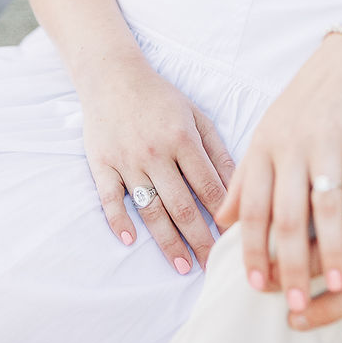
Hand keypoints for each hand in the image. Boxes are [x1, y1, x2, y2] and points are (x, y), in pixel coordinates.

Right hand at [79, 48, 234, 273]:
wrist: (113, 76)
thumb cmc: (161, 98)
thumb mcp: (196, 116)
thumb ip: (217, 150)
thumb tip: (239, 184)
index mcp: (183, 138)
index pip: (208, 186)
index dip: (223, 215)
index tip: (235, 239)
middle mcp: (156, 152)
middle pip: (182, 206)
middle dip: (200, 240)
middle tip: (214, 266)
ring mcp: (127, 160)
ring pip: (150, 209)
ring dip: (167, 241)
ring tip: (183, 266)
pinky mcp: (102, 164)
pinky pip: (110, 199)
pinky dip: (119, 221)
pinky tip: (130, 241)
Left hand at [218, 31, 341, 314]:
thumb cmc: (309, 103)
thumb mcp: (271, 134)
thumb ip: (248, 178)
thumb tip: (221, 222)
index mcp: (265, 148)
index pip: (253, 209)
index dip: (253, 252)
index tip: (258, 289)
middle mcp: (292, 145)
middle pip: (286, 216)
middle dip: (290, 265)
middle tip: (297, 304)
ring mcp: (329, 138)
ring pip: (325, 205)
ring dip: (330, 250)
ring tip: (336, 287)